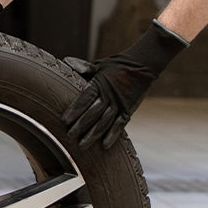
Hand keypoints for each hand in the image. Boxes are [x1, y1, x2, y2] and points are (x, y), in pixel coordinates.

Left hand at [62, 20, 188, 148]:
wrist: (143, 65)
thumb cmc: (117, 65)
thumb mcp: (100, 64)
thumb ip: (84, 68)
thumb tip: (66, 62)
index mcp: (99, 83)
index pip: (85, 98)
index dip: (75, 110)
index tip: (64, 121)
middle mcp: (109, 95)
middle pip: (93, 112)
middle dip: (81, 125)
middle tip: (70, 136)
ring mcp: (120, 104)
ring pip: (105, 121)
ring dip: (93, 134)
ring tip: (82, 145)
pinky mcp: (129, 110)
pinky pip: (120, 124)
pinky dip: (113, 135)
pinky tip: (105, 145)